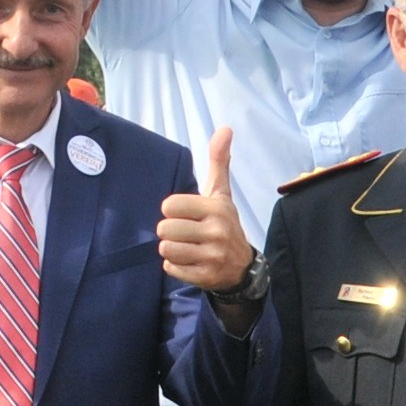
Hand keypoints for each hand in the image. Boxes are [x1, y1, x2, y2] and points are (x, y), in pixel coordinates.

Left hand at [158, 128, 256, 295]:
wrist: (241, 266)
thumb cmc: (224, 223)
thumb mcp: (221, 193)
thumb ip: (219, 161)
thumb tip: (225, 128)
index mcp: (216, 208)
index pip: (169, 206)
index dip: (172, 211)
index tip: (186, 214)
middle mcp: (215, 232)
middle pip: (164, 229)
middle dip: (170, 231)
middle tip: (186, 233)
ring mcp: (211, 256)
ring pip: (166, 249)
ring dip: (172, 249)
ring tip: (188, 247)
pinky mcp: (204, 276)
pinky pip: (170, 268)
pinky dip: (175, 266)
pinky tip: (190, 261)